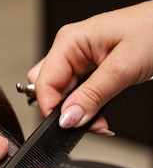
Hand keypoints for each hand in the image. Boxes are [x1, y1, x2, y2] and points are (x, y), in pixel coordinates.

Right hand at [28, 0, 152, 130]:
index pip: (44, 83)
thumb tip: (67, 118)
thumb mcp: (122, 68)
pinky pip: (77, 92)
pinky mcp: (91, 67)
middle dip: (63, 112)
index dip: (51, 109)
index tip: (67, 127)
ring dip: (76, 112)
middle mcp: (71, 48)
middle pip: (48, 89)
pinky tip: (99, 113)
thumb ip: (92, 96)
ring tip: (98, 120)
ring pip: (62, 94)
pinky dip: (85, 107)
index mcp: (70, 41)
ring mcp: (80, 58)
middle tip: (87, 124)